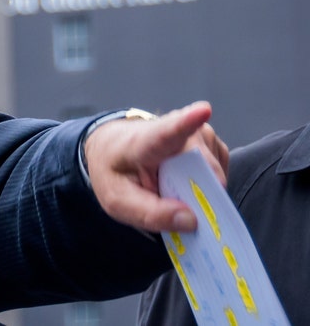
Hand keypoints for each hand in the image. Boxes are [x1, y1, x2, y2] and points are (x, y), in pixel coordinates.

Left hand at [83, 100, 228, 232]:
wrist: (112, 149)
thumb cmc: (114, 171)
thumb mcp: (118, 201)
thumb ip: (150, 214)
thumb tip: (191, 220)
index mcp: (144, 141)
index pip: (167, 130)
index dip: (187, 122)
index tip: (204, 110)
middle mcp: (174, 128)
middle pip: (202, 166)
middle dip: (199, 194)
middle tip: (178, 207)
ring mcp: (195, 132)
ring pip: (214, 171)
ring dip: (199, 189)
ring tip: (172, 186)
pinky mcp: (209, 139)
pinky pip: (219, 171)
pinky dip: (206, 184)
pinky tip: (185, 181)